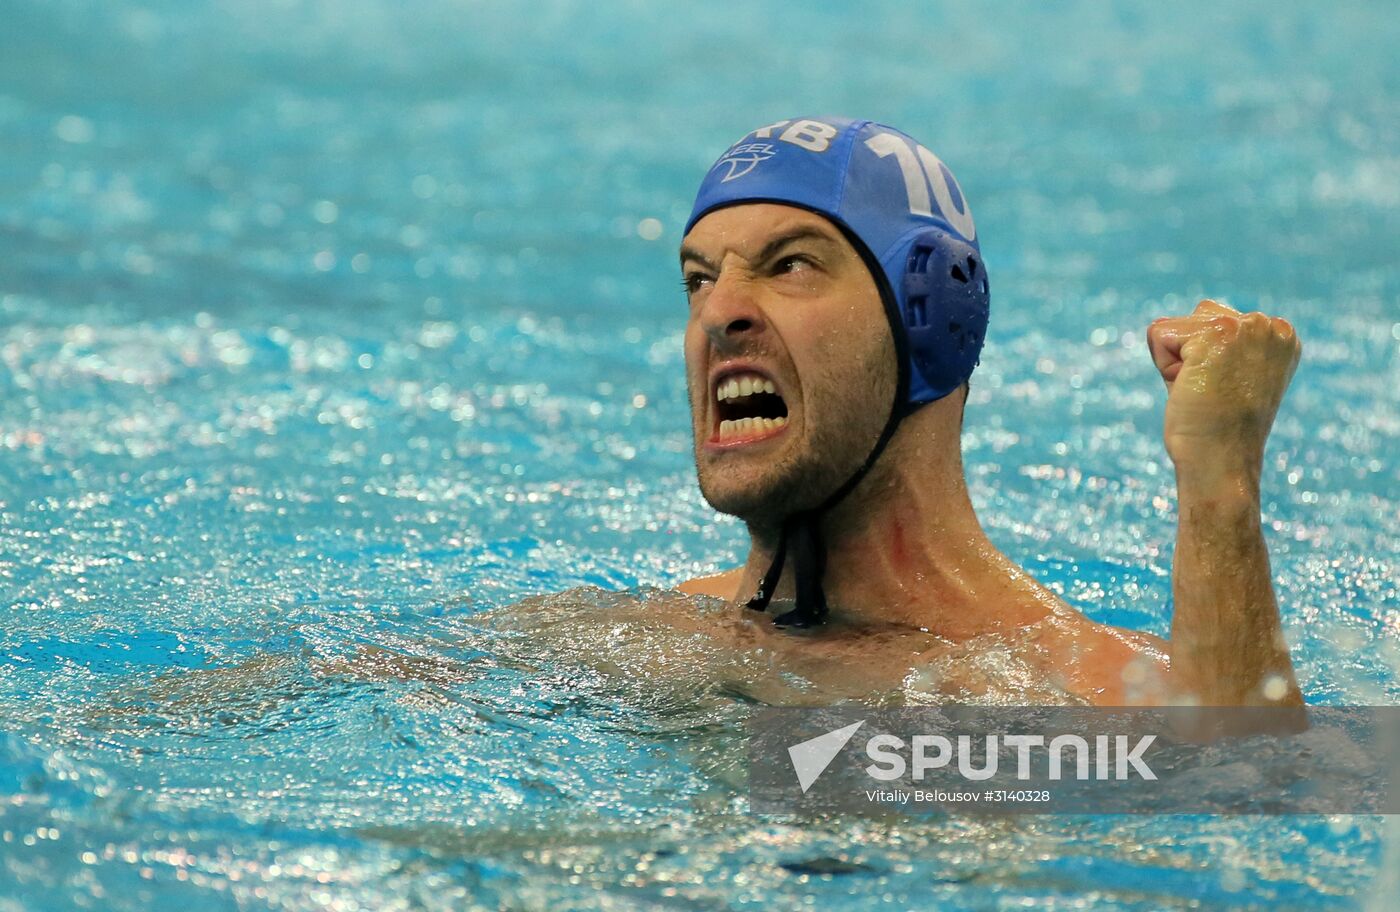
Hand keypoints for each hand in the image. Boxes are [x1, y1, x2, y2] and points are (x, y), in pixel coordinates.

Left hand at [1146, 300, 1301, 477]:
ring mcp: (1248, 327)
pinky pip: (1159, 333)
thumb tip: (1161, 324)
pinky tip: (1190, 388)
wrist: (1221, 462)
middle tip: (1209, 394)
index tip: (1224, 392)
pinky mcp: (1218, 334)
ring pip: (1176, 326)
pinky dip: (1163, 366)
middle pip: (1195, 319)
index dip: (1203, 361)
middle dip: (1188, 357)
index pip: (1214, 323)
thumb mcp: (1228, 378)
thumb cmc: (1218, 430)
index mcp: (1280, 336)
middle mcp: (1270, 326)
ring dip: (1174, 363)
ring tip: (1201, 391)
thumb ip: (1210, 346)